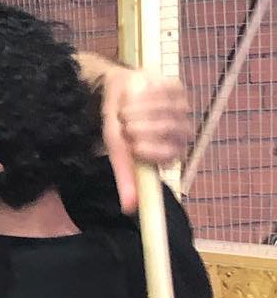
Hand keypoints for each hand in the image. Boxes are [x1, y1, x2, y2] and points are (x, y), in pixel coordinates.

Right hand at [100, 68, 189, 211]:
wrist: (116, 93)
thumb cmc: (119, 126)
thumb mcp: (118, 153)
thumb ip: (127, 178)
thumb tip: (129, 209)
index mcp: (169, 151)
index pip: (172, 155)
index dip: (154, 151)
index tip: (134, 148)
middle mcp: (180, 131)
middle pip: (171, 130)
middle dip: (145, 129)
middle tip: (126, 128)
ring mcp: (181, 108)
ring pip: (168, 111)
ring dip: (141, 112)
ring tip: (124, 112)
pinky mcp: (177, 88)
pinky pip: (165, 93)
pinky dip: (145, 96)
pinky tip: (134, 98)